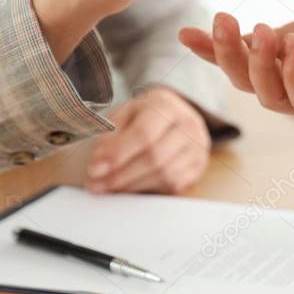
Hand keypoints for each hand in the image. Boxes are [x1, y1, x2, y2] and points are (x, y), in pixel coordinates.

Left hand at [85, 87, 210, 193]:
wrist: (174, 117)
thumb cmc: (143, 117)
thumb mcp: (122, 116)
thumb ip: (109, 136)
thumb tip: (99, 165)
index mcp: (166, 105)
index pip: (144, 133)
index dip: (118, 154)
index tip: (94, 170)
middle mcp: (188, 124)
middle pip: (155, 156)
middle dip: (121, 175)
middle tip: (96, 185)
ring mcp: (198, 146)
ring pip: (165, 174)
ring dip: (132, 186)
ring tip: (108, 188)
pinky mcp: (199, 166)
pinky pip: (174, 185)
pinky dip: (149, 189)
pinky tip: (130, 187)